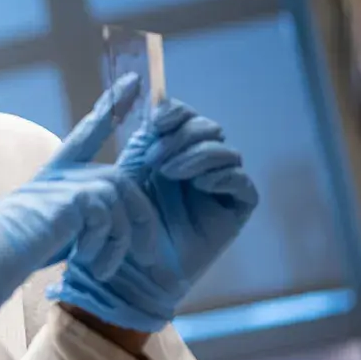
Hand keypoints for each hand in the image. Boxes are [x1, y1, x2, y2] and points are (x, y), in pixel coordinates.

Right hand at [0, 76, 155, 320]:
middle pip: (119, 180)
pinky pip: (109, 217)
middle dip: (142, 219)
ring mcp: (64, 183)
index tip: (131, 82)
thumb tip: (112, 222)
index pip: (86, 134)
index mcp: (53, 176)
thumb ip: (78, 216)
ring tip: (109, 269)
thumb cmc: (11, 252)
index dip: (108, 107)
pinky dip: (108, 247)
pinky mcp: (69, 199)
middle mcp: (59, 173)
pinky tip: (96, 268)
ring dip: (124, 240)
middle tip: (148, 255)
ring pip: (119, 199)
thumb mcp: (51, 228)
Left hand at [47, 98, 258, 332]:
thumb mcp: (123, 172)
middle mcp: (197, 165)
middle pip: (206, 128)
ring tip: (167, 171)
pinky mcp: (235, 210)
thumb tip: (139, 90)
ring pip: (224, 150)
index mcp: (169, 151)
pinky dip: (220, 175)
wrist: (126, 269)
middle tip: (154, 156)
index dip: (173, 112)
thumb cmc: (119, 224)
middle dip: (181, 134)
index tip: (154, 121)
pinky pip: (241, 181)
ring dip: (196, 154)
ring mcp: (218, 187)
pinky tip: (196, 182)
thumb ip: (135, 136)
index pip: (184, 116)